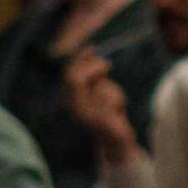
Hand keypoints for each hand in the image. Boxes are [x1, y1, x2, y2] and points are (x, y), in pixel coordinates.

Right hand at [61, 49, 140, 166]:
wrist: (116, 139)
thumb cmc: (109, 112)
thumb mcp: (99, 89)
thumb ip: (93, 74)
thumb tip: (91, 52)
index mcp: (69, 98)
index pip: (68, 73)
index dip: (79, 58)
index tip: (92, 48)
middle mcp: (72, 106)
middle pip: (74, 77)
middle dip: (92, 66)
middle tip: (107, 65)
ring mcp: (83, 114)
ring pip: (95, 87)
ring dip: (109, 88)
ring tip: (115, 99)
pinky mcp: (97, 119)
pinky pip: (107, 98)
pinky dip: (116, 98)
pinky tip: (118, 109)